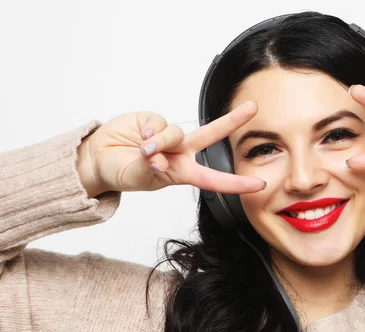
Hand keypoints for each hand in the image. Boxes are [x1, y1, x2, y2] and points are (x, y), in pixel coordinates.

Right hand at [78, 101, 265, 196]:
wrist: (97, 158)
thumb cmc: (121, 173)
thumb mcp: (136, 177)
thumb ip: (147, 167)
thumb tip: (156, 156)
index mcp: (182, 173)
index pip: (214, 179)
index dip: (237, 183)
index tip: (259, 185)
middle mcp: (181, 152)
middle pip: (211, 134)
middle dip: (232, 120)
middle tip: (253, 107)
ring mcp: (169, 135)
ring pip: (176, 131)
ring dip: (160, 141)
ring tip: (143, 150)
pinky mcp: (153, 120)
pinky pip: (158, 122)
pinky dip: (148, 131)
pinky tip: (137, 137)